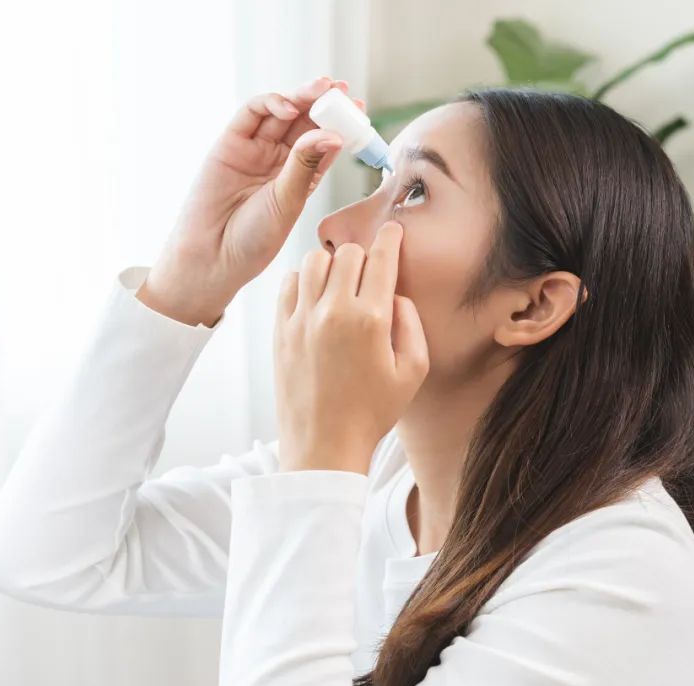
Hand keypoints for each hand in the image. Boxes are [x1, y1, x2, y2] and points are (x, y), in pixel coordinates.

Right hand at [136, 76, 366, 326]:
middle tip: (341, 89)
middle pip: (305, 121)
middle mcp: (279, 160)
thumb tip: (332, 135)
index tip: (360, 111)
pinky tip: (289, 107)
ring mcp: (255, 149)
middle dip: (324, 101)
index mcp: (301, 176)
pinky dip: (271, 103)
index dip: (342, 124)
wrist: (212, 255)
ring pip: (281, 112)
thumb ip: (306, 166)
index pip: (325, 141)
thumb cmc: (254, 239)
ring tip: (320, 89)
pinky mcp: (230, 142)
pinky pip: (252, 113)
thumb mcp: (289, 201)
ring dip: (302, 97)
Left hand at [273, 221, 429, 473]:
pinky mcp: (280, 330)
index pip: (381, 258)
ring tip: (340, 283)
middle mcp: (334, 312)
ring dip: (332, 264)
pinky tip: (315, 298)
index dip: (390, 238)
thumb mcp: (413, 373)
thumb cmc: (371, 414)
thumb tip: (395, 296)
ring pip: (315, 260)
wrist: (323, 446)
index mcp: (371, 320)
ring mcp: (302, 319)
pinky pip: (289, 283)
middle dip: (364, 255)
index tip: (393, 231)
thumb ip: (412, 325)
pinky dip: (304, 281)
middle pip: (348, 253)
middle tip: (369, 270)